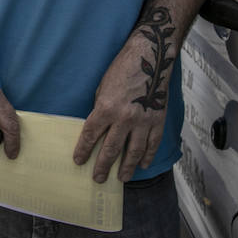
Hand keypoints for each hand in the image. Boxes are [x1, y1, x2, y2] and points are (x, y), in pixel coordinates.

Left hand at [73, 31, 170, 182]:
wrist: (150, 57)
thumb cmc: (122, 69)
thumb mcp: (103, 87)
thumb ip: (101, 109)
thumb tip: (99, 128)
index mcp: (106, 108)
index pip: (90, 135)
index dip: (83, 150)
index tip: (79, 161)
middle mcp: (124, 118)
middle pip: (111, 149)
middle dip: (103, 166)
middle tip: (98, 179)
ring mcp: (143, 121)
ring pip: (134, 152)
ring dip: (127, 167)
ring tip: (121, 178)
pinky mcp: (157, 120)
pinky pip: (153, 144)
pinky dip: (148, 156)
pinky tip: (143, 165)